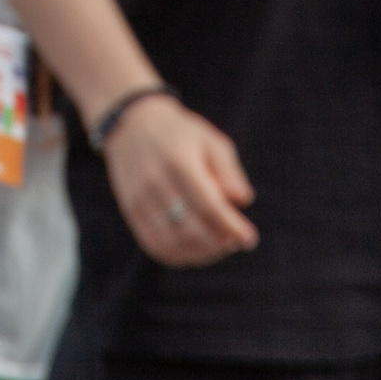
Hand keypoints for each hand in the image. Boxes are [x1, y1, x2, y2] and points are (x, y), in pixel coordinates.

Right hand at [101, 92, 258, 265]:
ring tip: (218, 247)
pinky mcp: (131, 211)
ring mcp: (140, 199)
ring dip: (200, 253)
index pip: (208, 206)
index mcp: (179, 162)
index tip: (249, 238)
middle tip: (235, 243)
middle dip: (218, 243)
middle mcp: (156, 183)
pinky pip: (154, 244)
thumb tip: (243, 200)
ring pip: (172, 242)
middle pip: (190, 229)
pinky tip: (194, 251)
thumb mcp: (210, 140)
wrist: (131, 124)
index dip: (231, 227)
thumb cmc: (179, 133)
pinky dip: (177, 255)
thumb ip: (228, 170)